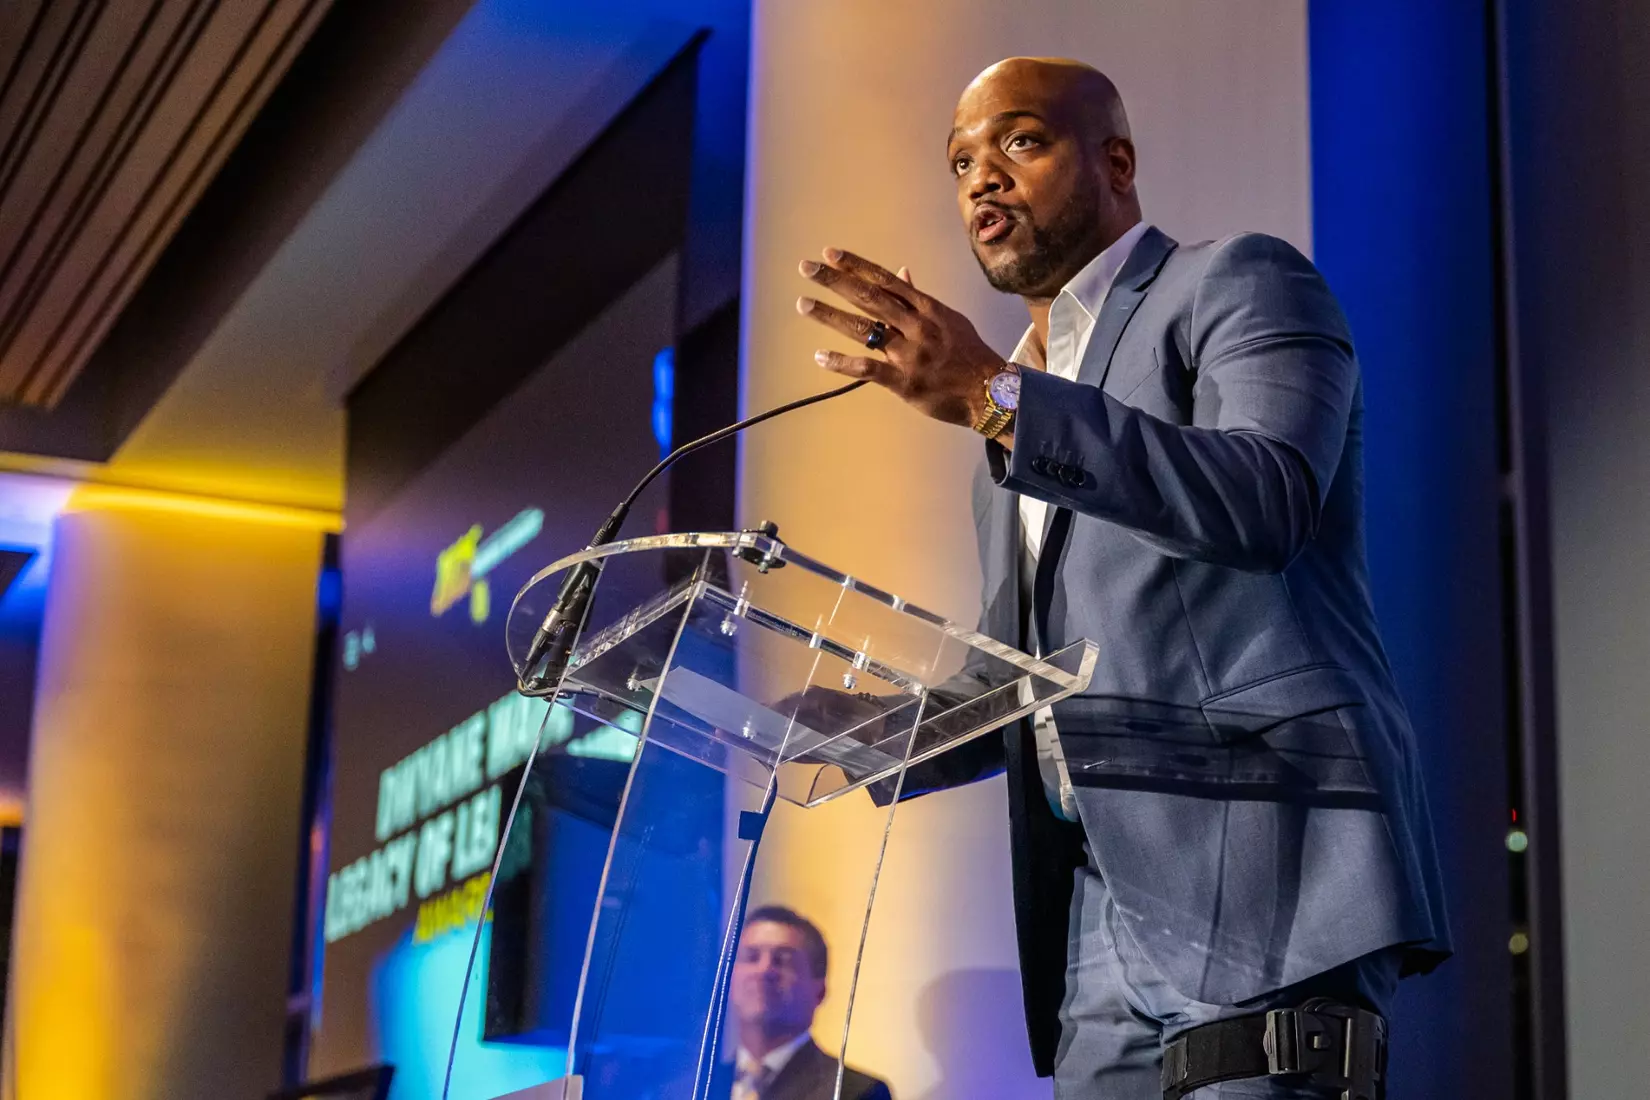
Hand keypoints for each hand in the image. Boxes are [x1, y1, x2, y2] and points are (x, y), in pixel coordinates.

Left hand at [796, 248, 1004, 428]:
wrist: (991, 391)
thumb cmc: (968, 354)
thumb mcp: (948, 319)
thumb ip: (919, 298)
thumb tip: (901, 272)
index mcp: (926, 308)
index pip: (885, 280)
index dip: (856, 265)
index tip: (830, 253)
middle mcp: (916, 326)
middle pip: (869, 297)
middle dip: (835, 281)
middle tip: (807, 267)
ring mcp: (909, 353)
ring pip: (863, 329)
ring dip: (830, 315)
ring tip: (804, 303)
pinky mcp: (904, 381)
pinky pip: (867, 368)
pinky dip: (841, 362)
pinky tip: (820, 356)